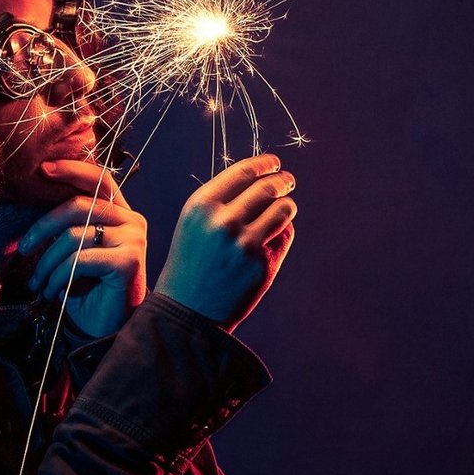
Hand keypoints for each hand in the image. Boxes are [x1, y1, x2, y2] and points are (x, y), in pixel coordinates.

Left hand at [16, 159, 147, 336]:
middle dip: (42, 226)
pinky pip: (80, 259)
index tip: (43, 169)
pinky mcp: (128, 261)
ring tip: (39, 282)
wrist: (107, 327)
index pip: (99, 179)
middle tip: (23, 248)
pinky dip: (59, 276)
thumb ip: (66, 226)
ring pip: (74, 236)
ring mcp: (133, 240)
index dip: (71, 169)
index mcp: (120, 213)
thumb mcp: (74, 250)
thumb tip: (28, 208)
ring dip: (47, 263)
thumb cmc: (88, 288)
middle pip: (78, 205)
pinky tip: (55, 291)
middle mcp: (131, 221)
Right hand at [155, 154, 297, 331]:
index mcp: (201, 206)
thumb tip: (261, 178)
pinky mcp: (262, 264)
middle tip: (287, 181)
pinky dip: (282, 231)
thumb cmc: (191, 263)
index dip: (264, 164)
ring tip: (283, 207)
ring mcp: (245, 243)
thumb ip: (222, 200)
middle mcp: (223, 221)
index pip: (243, 172)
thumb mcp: (194, 224)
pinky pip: (284, 235)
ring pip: (283, 209)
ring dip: (286, 205)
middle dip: (282, 181)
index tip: (274, 163)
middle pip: (267, 187)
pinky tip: (270, 238)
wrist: (186, 311)